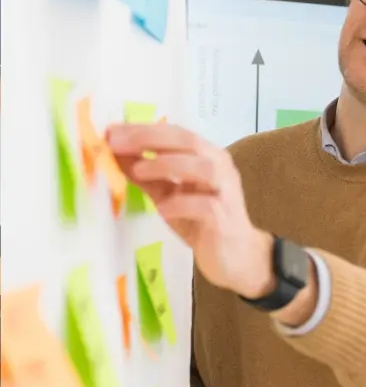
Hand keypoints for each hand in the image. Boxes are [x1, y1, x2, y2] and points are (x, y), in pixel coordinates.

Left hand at [107, 123, 273, 297]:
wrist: (235, 256)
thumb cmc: (201, 222)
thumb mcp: (167, 194)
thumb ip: (146, 174)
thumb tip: (114, 153)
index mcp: (207, 157)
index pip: (175, 133)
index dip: (143, 130)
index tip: (111, 132)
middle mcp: (220, 168)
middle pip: (189, 142)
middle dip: (150, 140)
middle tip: (116, 144)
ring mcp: (226, 193)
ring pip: (204, 168)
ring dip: (168, 165)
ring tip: (138, 172)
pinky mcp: (226, 219)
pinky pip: (206, 206)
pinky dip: (181, 204)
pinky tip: (162, 209)